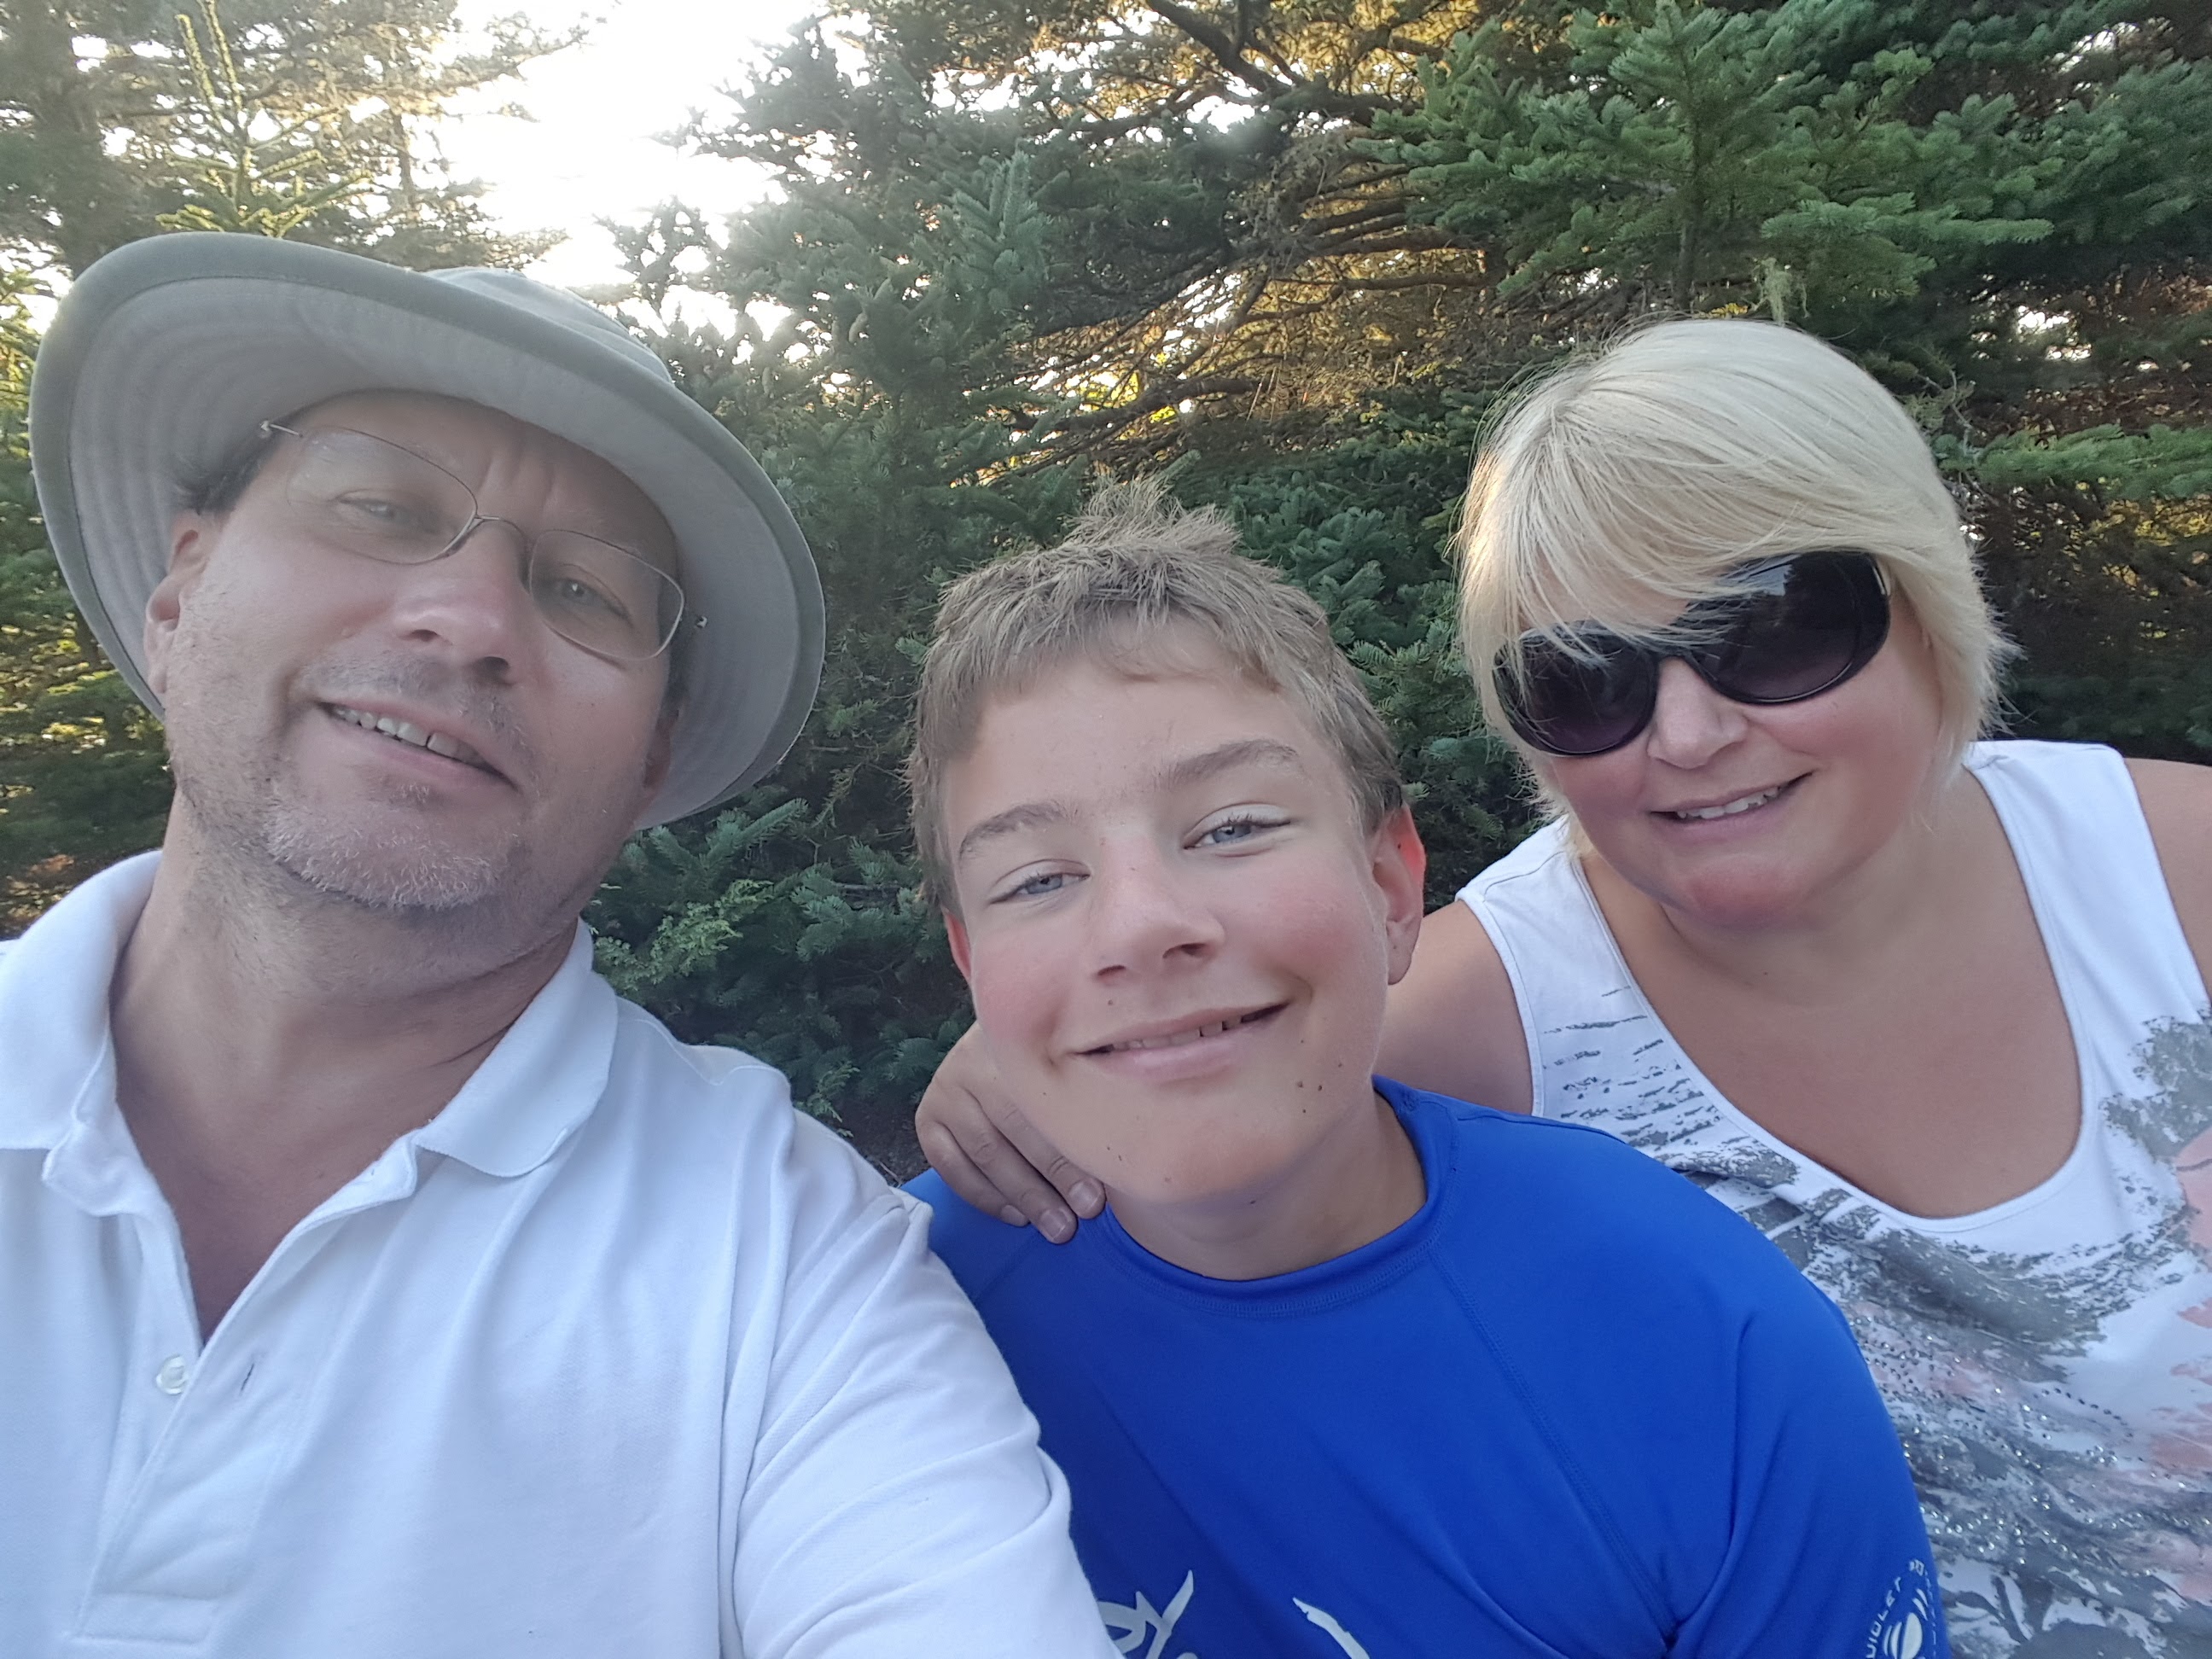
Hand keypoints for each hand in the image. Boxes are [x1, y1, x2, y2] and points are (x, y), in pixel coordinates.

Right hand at [916, 1025, 1103, 1242]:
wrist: (1003, 1032)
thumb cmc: (1051, 1056)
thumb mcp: (1070, 1058)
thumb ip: (1087, 1091)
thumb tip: (1126, 1147)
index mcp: (1015, 1044)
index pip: (1043, 1107)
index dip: (1071, 1156)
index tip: (1097, 1198)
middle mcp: (972, 1062)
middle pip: (1015, 1132)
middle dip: (1049, 1183)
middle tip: (1075, 1221)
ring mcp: (946, 1089)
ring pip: (985, 1154)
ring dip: (1022, 1196)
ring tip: (1053, 1226)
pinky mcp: (928, 1116)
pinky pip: (952, 1167)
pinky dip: (984, 1196)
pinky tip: (1015, 1215)